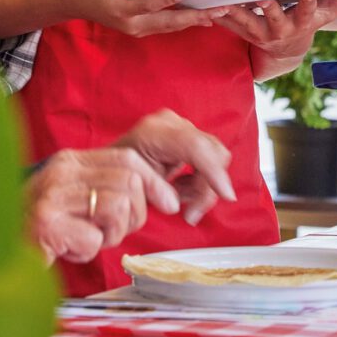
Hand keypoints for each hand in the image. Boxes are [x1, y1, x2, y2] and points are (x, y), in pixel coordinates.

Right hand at [25, 146, 180, 262]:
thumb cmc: (41, 228)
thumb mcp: (76, 198)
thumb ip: (107, 188)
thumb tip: (160, 194)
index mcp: (70, 161)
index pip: (127, 159)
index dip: (155, 182)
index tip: (169, 203)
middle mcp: (60, 172)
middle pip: (130, 183)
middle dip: (135, 214)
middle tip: (113, 231)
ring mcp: (52, 196)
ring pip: (118, 210)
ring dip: (111, 235)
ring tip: (86, 239)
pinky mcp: (47, 224)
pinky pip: (94, 239)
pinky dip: (88, 252)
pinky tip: (69, 249)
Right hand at [62, 0, 229, 36]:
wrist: (75, 2)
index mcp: (122, 10)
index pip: (149, 4)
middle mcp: (133, 24)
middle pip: (168, 22)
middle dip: (195, 17)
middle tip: (219, 10)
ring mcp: (138, 29)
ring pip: (171, 27)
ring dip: (195, 20)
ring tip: (218, 14)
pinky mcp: (142, 28)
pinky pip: (167, 26)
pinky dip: (185, 21)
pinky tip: (201, 18)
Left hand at [114, 109, 236, 225]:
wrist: (110, 168)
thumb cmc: (119, 178)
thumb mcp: (137, 188)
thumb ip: (163, 194)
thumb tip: (187, 210)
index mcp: (155, 132)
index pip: (196, 147)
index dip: (214, 172)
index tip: (226, 196)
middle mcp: (172, 123)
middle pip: (212, 153)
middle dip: (208, 186)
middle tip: (190, 213)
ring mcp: (180, 126)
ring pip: (215, 157)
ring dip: (203, 185)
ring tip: (180, 199)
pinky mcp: (186, 135)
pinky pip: (208, 158)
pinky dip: (200, 179)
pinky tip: (180, 188)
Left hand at [214, 0, 336, 62]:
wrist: (286, 52)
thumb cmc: (306, 25)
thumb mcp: (325, 16)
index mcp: (300, 23)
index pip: (307, 11)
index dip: (308, 2)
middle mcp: (280, 30)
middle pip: (274, 18)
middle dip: (269, 7)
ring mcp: (260, 34)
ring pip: (246, 23)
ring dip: (235, 13)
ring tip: (225, 1)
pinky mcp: (244, 34)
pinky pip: (230, 26)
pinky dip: (219, 17)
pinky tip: (208, 5)